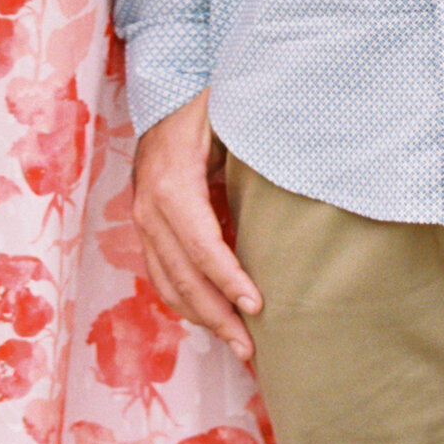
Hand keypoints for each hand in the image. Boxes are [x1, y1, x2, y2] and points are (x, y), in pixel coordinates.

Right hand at [131, 92, 263, 365]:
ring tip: (238, 345)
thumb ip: (256, 151)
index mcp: (171, 183)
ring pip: (168, 284)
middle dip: (218, 316)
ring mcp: (142, 220)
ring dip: (202, 319)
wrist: (165, 94)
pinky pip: (160, 276)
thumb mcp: (232, 119)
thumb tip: (301, 171)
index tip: (257, 307)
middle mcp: (150, 207)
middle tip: (251, 348)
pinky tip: (212, 319)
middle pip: (182, 276)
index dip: (228, 280)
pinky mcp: (145, 228)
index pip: (200, 246)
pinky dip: (185, 303)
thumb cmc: (208, 107)